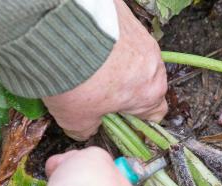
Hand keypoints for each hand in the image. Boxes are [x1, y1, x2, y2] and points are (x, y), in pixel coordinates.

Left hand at [42, 0, 167, 140]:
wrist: (66, 34)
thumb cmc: (79, 80)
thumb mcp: (76, 119)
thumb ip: (85, 128)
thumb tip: (84, 129)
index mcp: (149, 95)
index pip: (155, 113)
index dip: (137, 119)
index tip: (121, 119)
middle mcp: (153, 66)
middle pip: (144, 84)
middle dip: (124, 90)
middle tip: (98, 93)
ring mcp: (143, 40)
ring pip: (134, 59)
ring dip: (118, 65)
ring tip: (90, 67)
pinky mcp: (129, 20)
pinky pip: (123, 38)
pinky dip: (110, 44)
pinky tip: (89, 48)